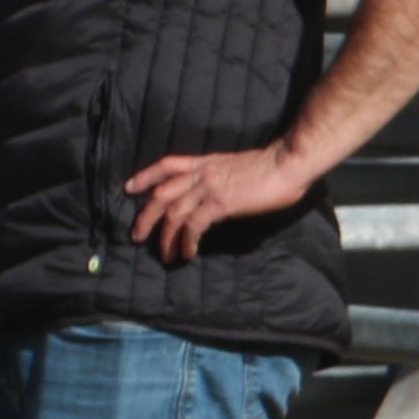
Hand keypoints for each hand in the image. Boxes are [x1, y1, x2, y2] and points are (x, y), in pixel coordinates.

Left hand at [127, 142, 311, 260]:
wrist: (289, 162)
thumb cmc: (272, 166)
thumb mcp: (236, 166)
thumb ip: (220, 178)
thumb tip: (213, 196)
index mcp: (205, 162)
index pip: (167, 165)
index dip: (145, 176)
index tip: (129, 188)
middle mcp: (201, 174)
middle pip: (161, 194)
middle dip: (146, 217)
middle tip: (136, 235)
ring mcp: (209, 188)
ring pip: (173, 213)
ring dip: (166, 237)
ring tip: (164, 255)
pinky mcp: (221, 203)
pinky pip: (194, 225)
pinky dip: (187, 241)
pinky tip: (187, 253)